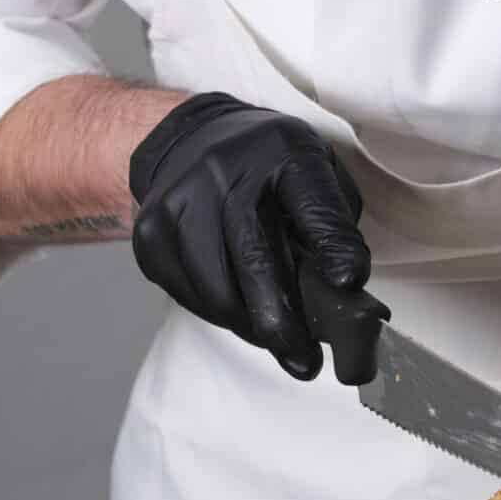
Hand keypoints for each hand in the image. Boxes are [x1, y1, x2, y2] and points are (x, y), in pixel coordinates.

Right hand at [129, 91, 371, 380]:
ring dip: (251, 329)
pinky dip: (219, 316)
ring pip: (217, 290)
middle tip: (306, 359)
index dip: (333, 246)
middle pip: (255, 258)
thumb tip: (344, 290)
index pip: (312, 204)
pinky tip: (239, 314)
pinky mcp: (150, 233)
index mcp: (283, 153)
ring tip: (278, 343)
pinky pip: (187, 295)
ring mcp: (180, 201)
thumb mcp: (317, 174)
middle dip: (284, 321)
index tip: (350, 284)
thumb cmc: (269, 168)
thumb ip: (333, 226)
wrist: (192, 139)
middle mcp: (224, 171)